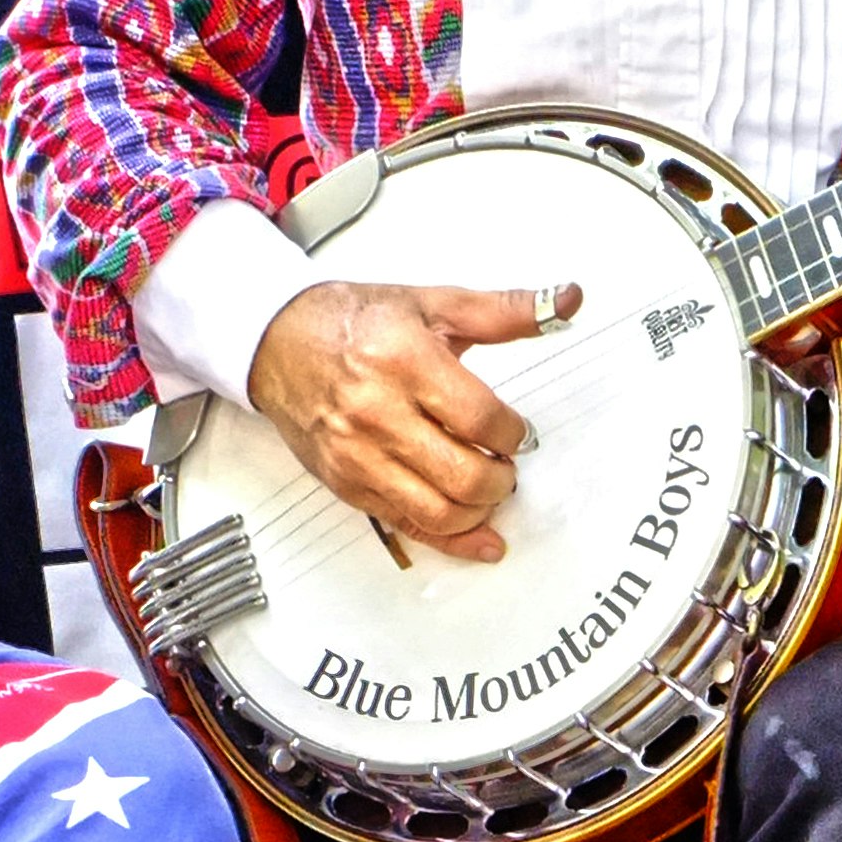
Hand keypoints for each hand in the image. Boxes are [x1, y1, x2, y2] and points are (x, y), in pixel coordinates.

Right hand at [247, 279, 559, 564]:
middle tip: (506, 465)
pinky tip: (478, 537)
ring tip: (488, 489)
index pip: (480, 419)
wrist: (277, 342)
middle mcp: (375, 412)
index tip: (519, 433)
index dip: (514, 434)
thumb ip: (504, 310)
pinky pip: (408, 527)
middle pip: (463, 475)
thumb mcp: (431, 303)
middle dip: (502, 479)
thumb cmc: (350, 322)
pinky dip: (451, 539)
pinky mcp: (347, 483)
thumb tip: (564, 302)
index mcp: (402, 360)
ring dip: (479, 511)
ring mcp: (358, 454)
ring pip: (438, 512)